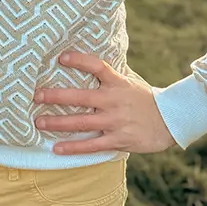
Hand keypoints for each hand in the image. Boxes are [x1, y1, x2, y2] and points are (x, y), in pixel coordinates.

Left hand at [34, 51, 178, 154]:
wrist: (170, 121)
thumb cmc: (145, 99)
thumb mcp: (130, 81)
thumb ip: (111, 74)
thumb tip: (92, 58)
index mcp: (118, 83)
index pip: (97, 66)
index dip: (80, 61)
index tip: (62, 57)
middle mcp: (114, 101)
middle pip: (81, 97)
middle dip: (56, 96)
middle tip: (36, 95)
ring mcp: (115, 121)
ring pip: (82, 122)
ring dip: (58, 123)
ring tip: (39, 122)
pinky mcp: (118, 139)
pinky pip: (92, 145)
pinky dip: (73, 147)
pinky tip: (57, 148)